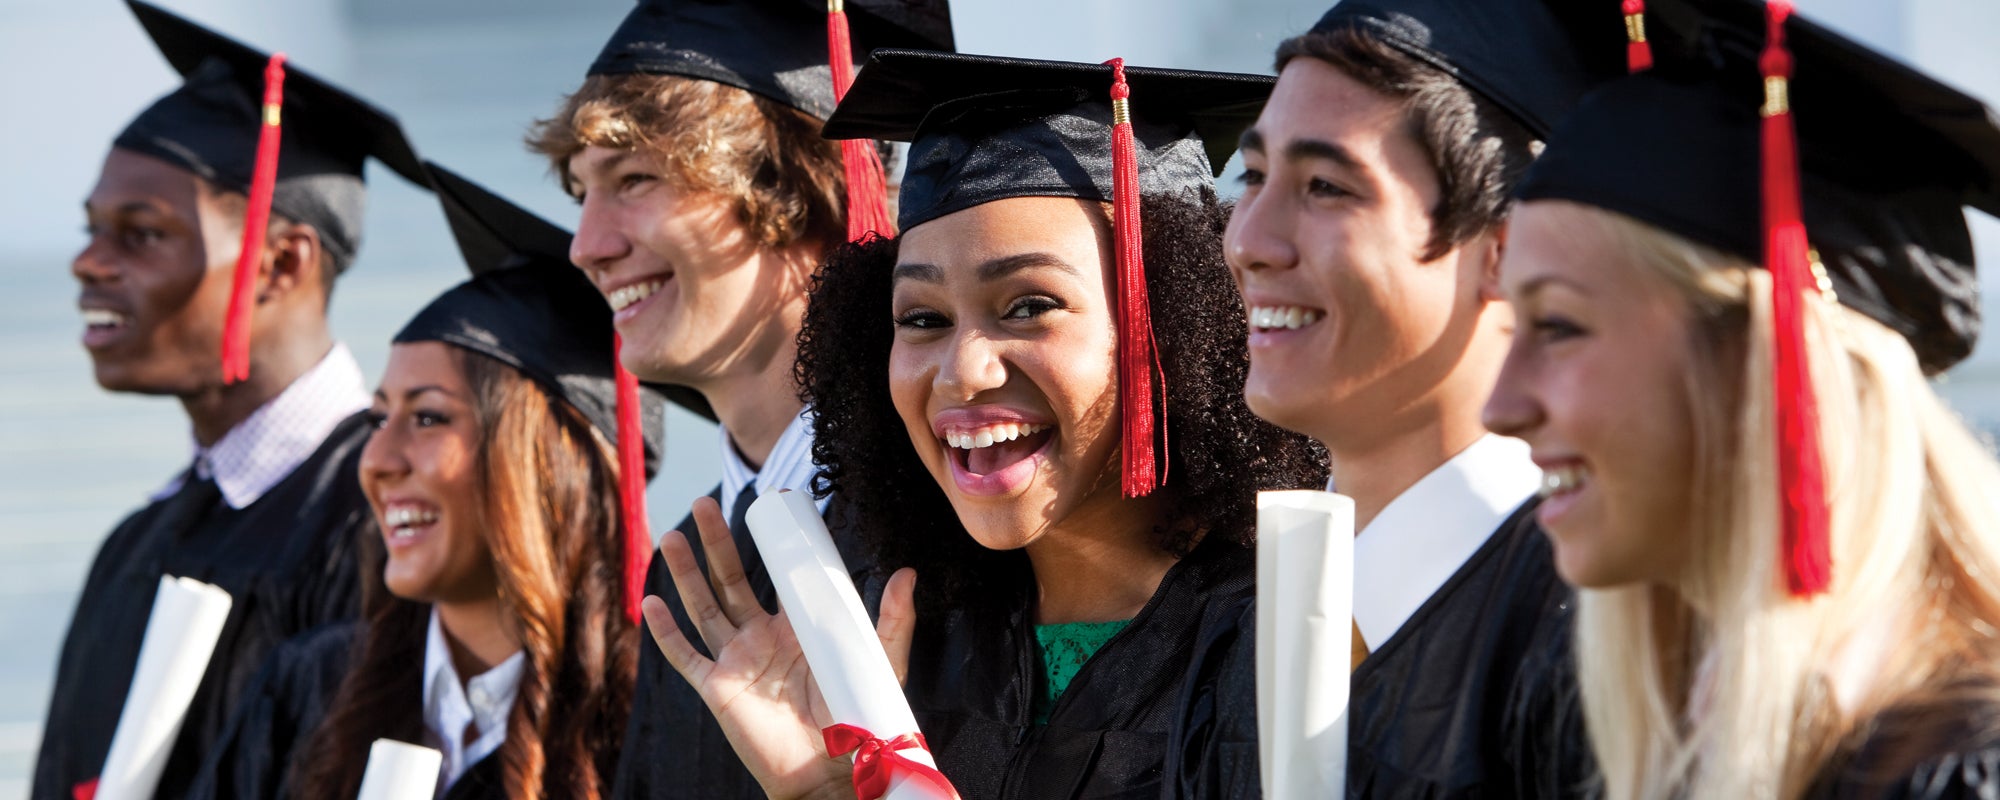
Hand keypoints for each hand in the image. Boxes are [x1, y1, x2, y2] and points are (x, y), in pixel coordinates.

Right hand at [643, 496, 919, 799]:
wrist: (833, 771)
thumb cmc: (857, 718)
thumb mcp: (879, 660)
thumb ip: (893, 620)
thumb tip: (908, 573)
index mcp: (795, 626)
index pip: (773, 575)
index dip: (764, 544)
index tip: (760, 507)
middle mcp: (760, 638)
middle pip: (730, 580)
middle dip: (715, 543)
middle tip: (705, 503)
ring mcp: (736, 661)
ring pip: (702, 607)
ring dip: (685, 573)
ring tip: (671, 536)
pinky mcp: (718, 688)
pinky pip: (685, 656)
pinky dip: (665, 632)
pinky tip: (651, 603)